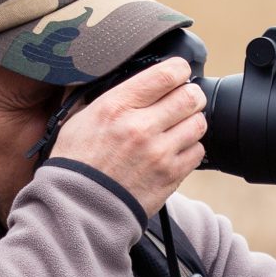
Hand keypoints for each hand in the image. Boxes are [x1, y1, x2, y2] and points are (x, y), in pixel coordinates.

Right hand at [51, 58, 206, 215]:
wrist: (78, 207)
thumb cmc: (76, 163)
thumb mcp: (79, 118)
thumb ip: (105, 96)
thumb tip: (118, 75)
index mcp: (117, 106)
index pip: (167, 74)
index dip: (179, 69)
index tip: (179, 72)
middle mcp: (141, 127)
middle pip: (191, 97)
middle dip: (191, 94)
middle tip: (183, 99)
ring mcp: (159, 153)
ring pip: (199, 124)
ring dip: (191, 122)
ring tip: (178, 126)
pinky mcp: (170, 176)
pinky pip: (198, 152)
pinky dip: (190, 148)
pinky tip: (175, 150)